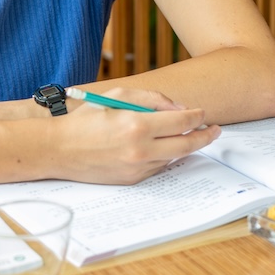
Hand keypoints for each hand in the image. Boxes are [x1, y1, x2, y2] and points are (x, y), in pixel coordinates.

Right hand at [60, 87, 220, 183]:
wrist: (59, 150)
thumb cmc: (87, 119)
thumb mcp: (118, 95)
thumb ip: (152, 98)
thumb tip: (179, 107)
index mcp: (137, 125)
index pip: (182, 121)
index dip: (197, 116)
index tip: (203, 113)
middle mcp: (140, 150)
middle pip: (187, 145)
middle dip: (205, 136)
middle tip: (214, 130)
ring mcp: (137, 168)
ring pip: (173, 156)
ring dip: (184, 145)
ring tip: (189, 135)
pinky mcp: (132, 180)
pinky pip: (158, 166)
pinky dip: (164, 155)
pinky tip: (162, 146)